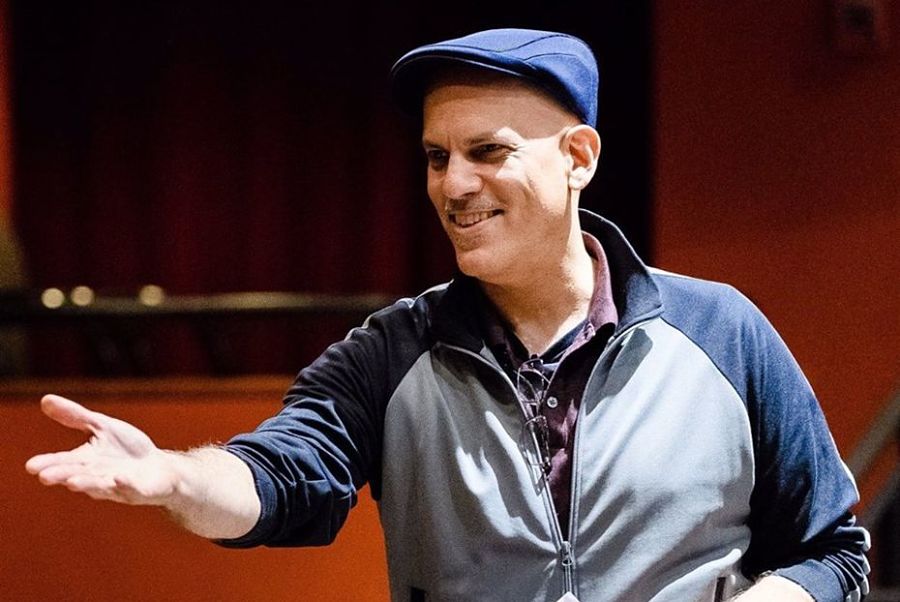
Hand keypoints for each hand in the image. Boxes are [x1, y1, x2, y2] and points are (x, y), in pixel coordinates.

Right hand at [25, 394, 177, 504]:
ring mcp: (118, 485)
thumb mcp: (102, 426)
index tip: (31, 466)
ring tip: (72, 482)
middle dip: (62, 475)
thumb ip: (76, 416)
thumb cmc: (127, 449)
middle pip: (78, 475)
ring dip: (87, 484)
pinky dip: (125, 484)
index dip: (49, 464)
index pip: (64, 462)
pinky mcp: (140, 490)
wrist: (160, 468)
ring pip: (100, 486)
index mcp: (86, 461)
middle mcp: (97, 476)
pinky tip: (119, 478)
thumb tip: (44, 399)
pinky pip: (131, 488)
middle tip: (45, 476)